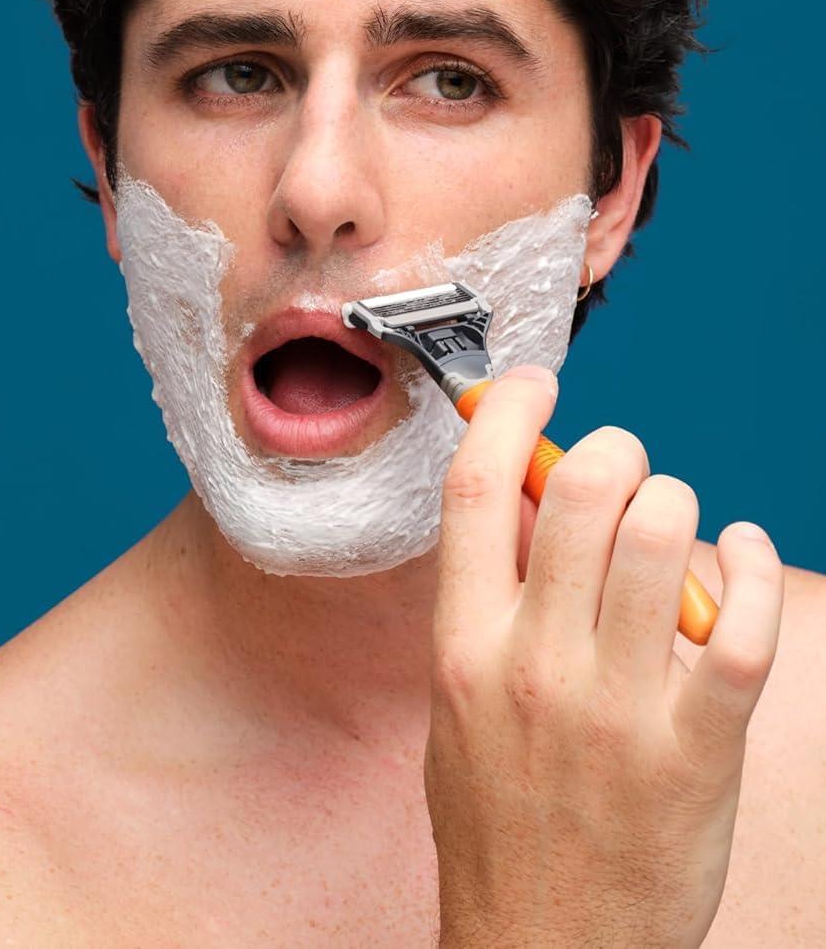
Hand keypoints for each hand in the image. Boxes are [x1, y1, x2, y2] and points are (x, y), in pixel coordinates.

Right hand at [424, 364, 783, 948]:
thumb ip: (488, 603)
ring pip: (661, 537)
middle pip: (582, 491)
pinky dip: (749, 566)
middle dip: (614, 451)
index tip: (533, 385)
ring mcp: (617, 707)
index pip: (475, 493)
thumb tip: (533, 502)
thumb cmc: (502, 822)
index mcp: (464, 647)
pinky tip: (740, 556)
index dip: (506, 415)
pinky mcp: (695, 748)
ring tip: (676, 524)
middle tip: (625, 466)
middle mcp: (535, 665)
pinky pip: (738, 624)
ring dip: (678, 504)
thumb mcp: (457, 702)